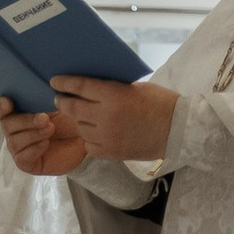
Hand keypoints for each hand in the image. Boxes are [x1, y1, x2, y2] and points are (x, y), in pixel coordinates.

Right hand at [0, 98, 87, 175]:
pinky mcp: (26, 162)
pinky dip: (34, 148)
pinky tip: (46, 143)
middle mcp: (14, 130)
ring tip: (51, 129)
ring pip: (15, 141)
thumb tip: (45, 86)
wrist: (83, 142)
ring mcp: (19, 147)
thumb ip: (48, 96)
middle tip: (45, 118)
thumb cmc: (69, 121)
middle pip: (7, 124)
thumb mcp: (61, 105)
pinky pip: (22, 156)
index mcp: (18, 112)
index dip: (1, 106)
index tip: (9, 102)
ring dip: (33, 134)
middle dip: (25, 120)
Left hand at [46, 75, 180, 161]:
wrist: (179, 130)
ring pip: (80, 128)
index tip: (54, 81)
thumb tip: (90, 88)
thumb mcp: (136, 88)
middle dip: (63, 102)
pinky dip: (89, 138)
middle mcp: (106, 115)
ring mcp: (107, 136)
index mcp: (114, 95)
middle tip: (59, 99)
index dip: (64, 83)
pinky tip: (94, 133)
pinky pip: (89, 145)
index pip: (80, 86)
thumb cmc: (161, 103)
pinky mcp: (111, 152)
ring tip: (81, 117)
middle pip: (72, 108)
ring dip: (78, 121)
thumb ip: (113, 88)